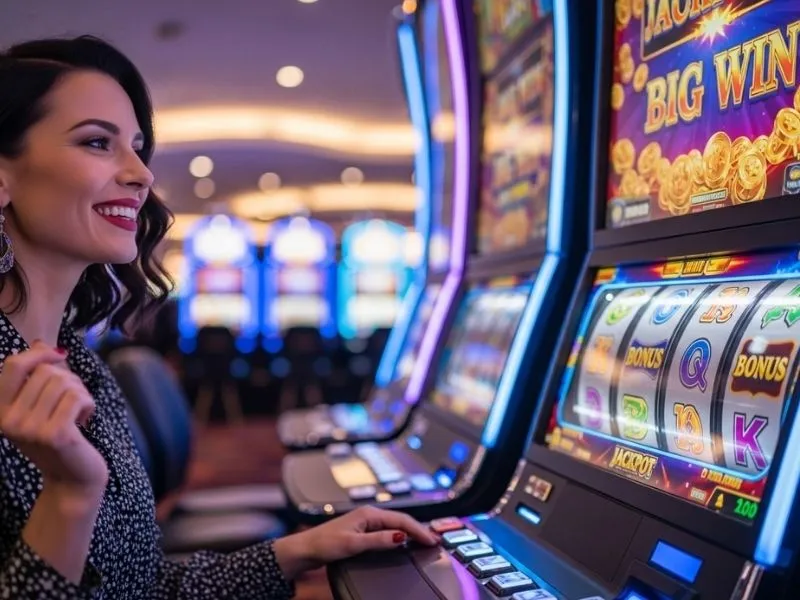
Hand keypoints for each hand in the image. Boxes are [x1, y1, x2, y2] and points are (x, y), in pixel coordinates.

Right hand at [0, 341, 107, 499]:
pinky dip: (89, 403)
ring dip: (80, 392)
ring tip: (77, 411)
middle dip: (68, 378)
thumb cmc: (58, 436)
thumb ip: (36, 375)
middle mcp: (8, 421)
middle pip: (45, 371)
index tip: (57, 356)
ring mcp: (30, 429)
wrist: (72, 477)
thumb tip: (38, 341)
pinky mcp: (55, 435)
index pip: (12, 365)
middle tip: (72, 399)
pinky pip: (78, 397)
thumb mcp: (38, 405)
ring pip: (64, 382)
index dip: (38, 353)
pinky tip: (84, 419)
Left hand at [273, 506, 439, 578]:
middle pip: (401, 520)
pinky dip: (399, 535)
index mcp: (369, 514)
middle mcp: (369, 515)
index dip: (419, 531)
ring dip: (410, 532)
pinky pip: (387, 531)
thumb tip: (401, 537)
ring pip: (395, 525)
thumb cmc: (324, 543)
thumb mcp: (354, 544)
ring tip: (424, 540)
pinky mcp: (362, 531)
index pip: (401, 520)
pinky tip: (403, 541)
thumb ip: (379, 540)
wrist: (305, 549)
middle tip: (434, 541)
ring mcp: (365, 523)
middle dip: (419, 529)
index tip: (432, 541)